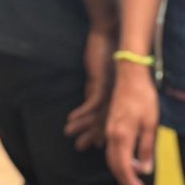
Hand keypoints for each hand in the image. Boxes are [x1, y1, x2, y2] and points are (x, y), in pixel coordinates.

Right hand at [65, 28, 115, 150]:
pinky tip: (71, 119)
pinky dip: (81, 112)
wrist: (111, 36)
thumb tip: (90, 110)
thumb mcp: (99, 79)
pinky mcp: (102, 83)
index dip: (100, 134)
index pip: (108, 121)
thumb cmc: (107, 57)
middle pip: (103, 122)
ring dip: (83, 126)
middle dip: (90, 135)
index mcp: (115, 100)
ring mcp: (109, 92)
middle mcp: (113, 98)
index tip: (93, 146)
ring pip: (97, 115)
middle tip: (80, 148)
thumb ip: (95, 94)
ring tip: (70, 133)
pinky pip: (92, 102)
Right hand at [105, 59, 159, 184]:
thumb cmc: (144, 98)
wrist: (130, 76)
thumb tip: (145, 170)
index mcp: (121, 137)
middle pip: (116, 167)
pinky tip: (132, 166)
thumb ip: (147, 148)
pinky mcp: (112, 127)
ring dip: (124, 174)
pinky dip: (121, 163)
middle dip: (127, 183)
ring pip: (113, 160)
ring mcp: (110, 131)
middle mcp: (112, 136)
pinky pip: (114, 151)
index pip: (125, 168)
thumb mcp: (151, 125)